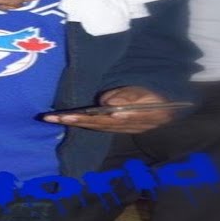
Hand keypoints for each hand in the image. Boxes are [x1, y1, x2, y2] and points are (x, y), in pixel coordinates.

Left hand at [43, 86, 176, 133]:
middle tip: (47, 118)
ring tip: (52, 118)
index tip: (61, 116)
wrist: (172, 112)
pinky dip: (82, 123)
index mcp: (124, 117)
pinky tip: (70, 119)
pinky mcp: (117, 125)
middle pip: (89, 124)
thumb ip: (126, 96)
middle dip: (68, 121)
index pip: (95, 119)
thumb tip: (105, 103)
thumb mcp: (146, 93)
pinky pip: (97, 125)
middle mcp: (118, 125)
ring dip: (72, 123)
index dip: (78, 118)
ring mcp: (118, 127)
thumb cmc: (158, 98)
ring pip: (91, 126)